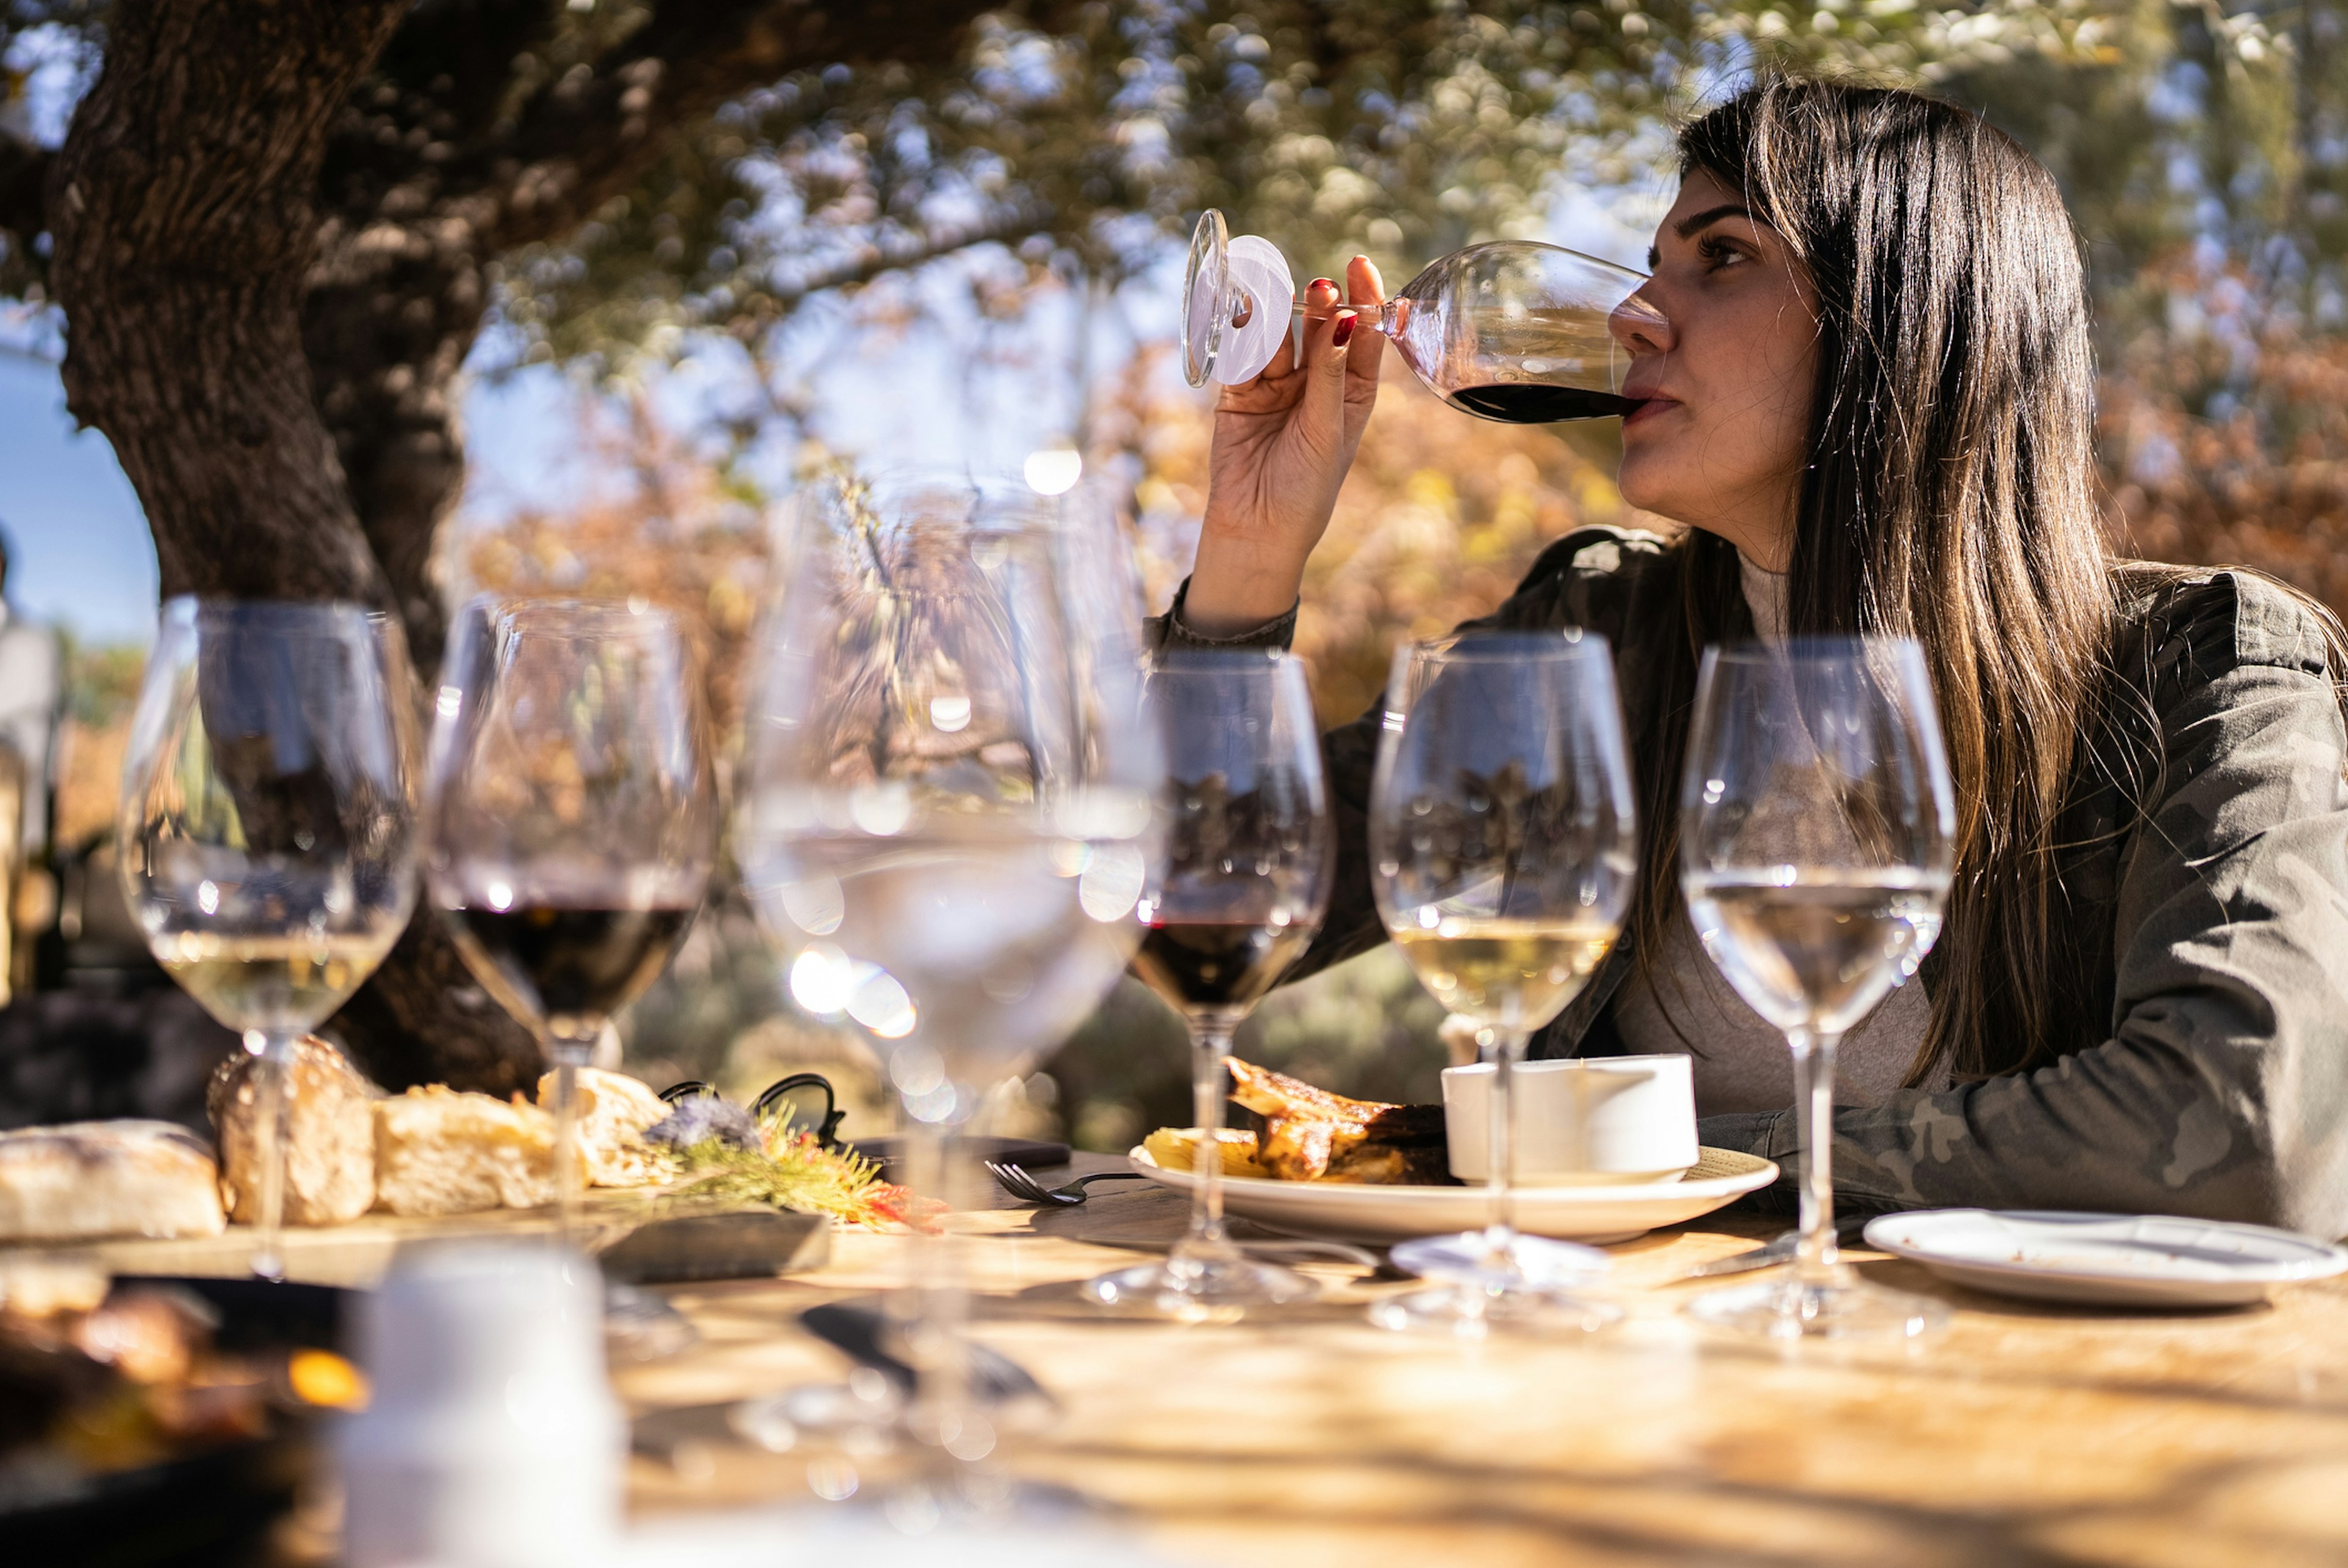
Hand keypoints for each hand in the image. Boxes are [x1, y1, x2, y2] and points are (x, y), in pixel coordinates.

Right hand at [1183, 255, 1386, 635]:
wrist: (1256, 529)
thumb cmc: (1306, 489)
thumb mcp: (1327, 430)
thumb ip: (1330, 374)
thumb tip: (1345, 319)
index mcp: (1353, 392)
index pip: (1364, 335)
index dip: (1365, 298)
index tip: (1358, 265)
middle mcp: (1317, 383)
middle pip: (1320, 329)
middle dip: (1320, 306)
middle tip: (1318, 289)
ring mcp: (1277, 386)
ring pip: (1279, 338)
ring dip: (1278, 318)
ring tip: (1276, 299)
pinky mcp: (1239, 393)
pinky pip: (1242, 357)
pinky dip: (1242, 337)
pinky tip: (1243, 318)